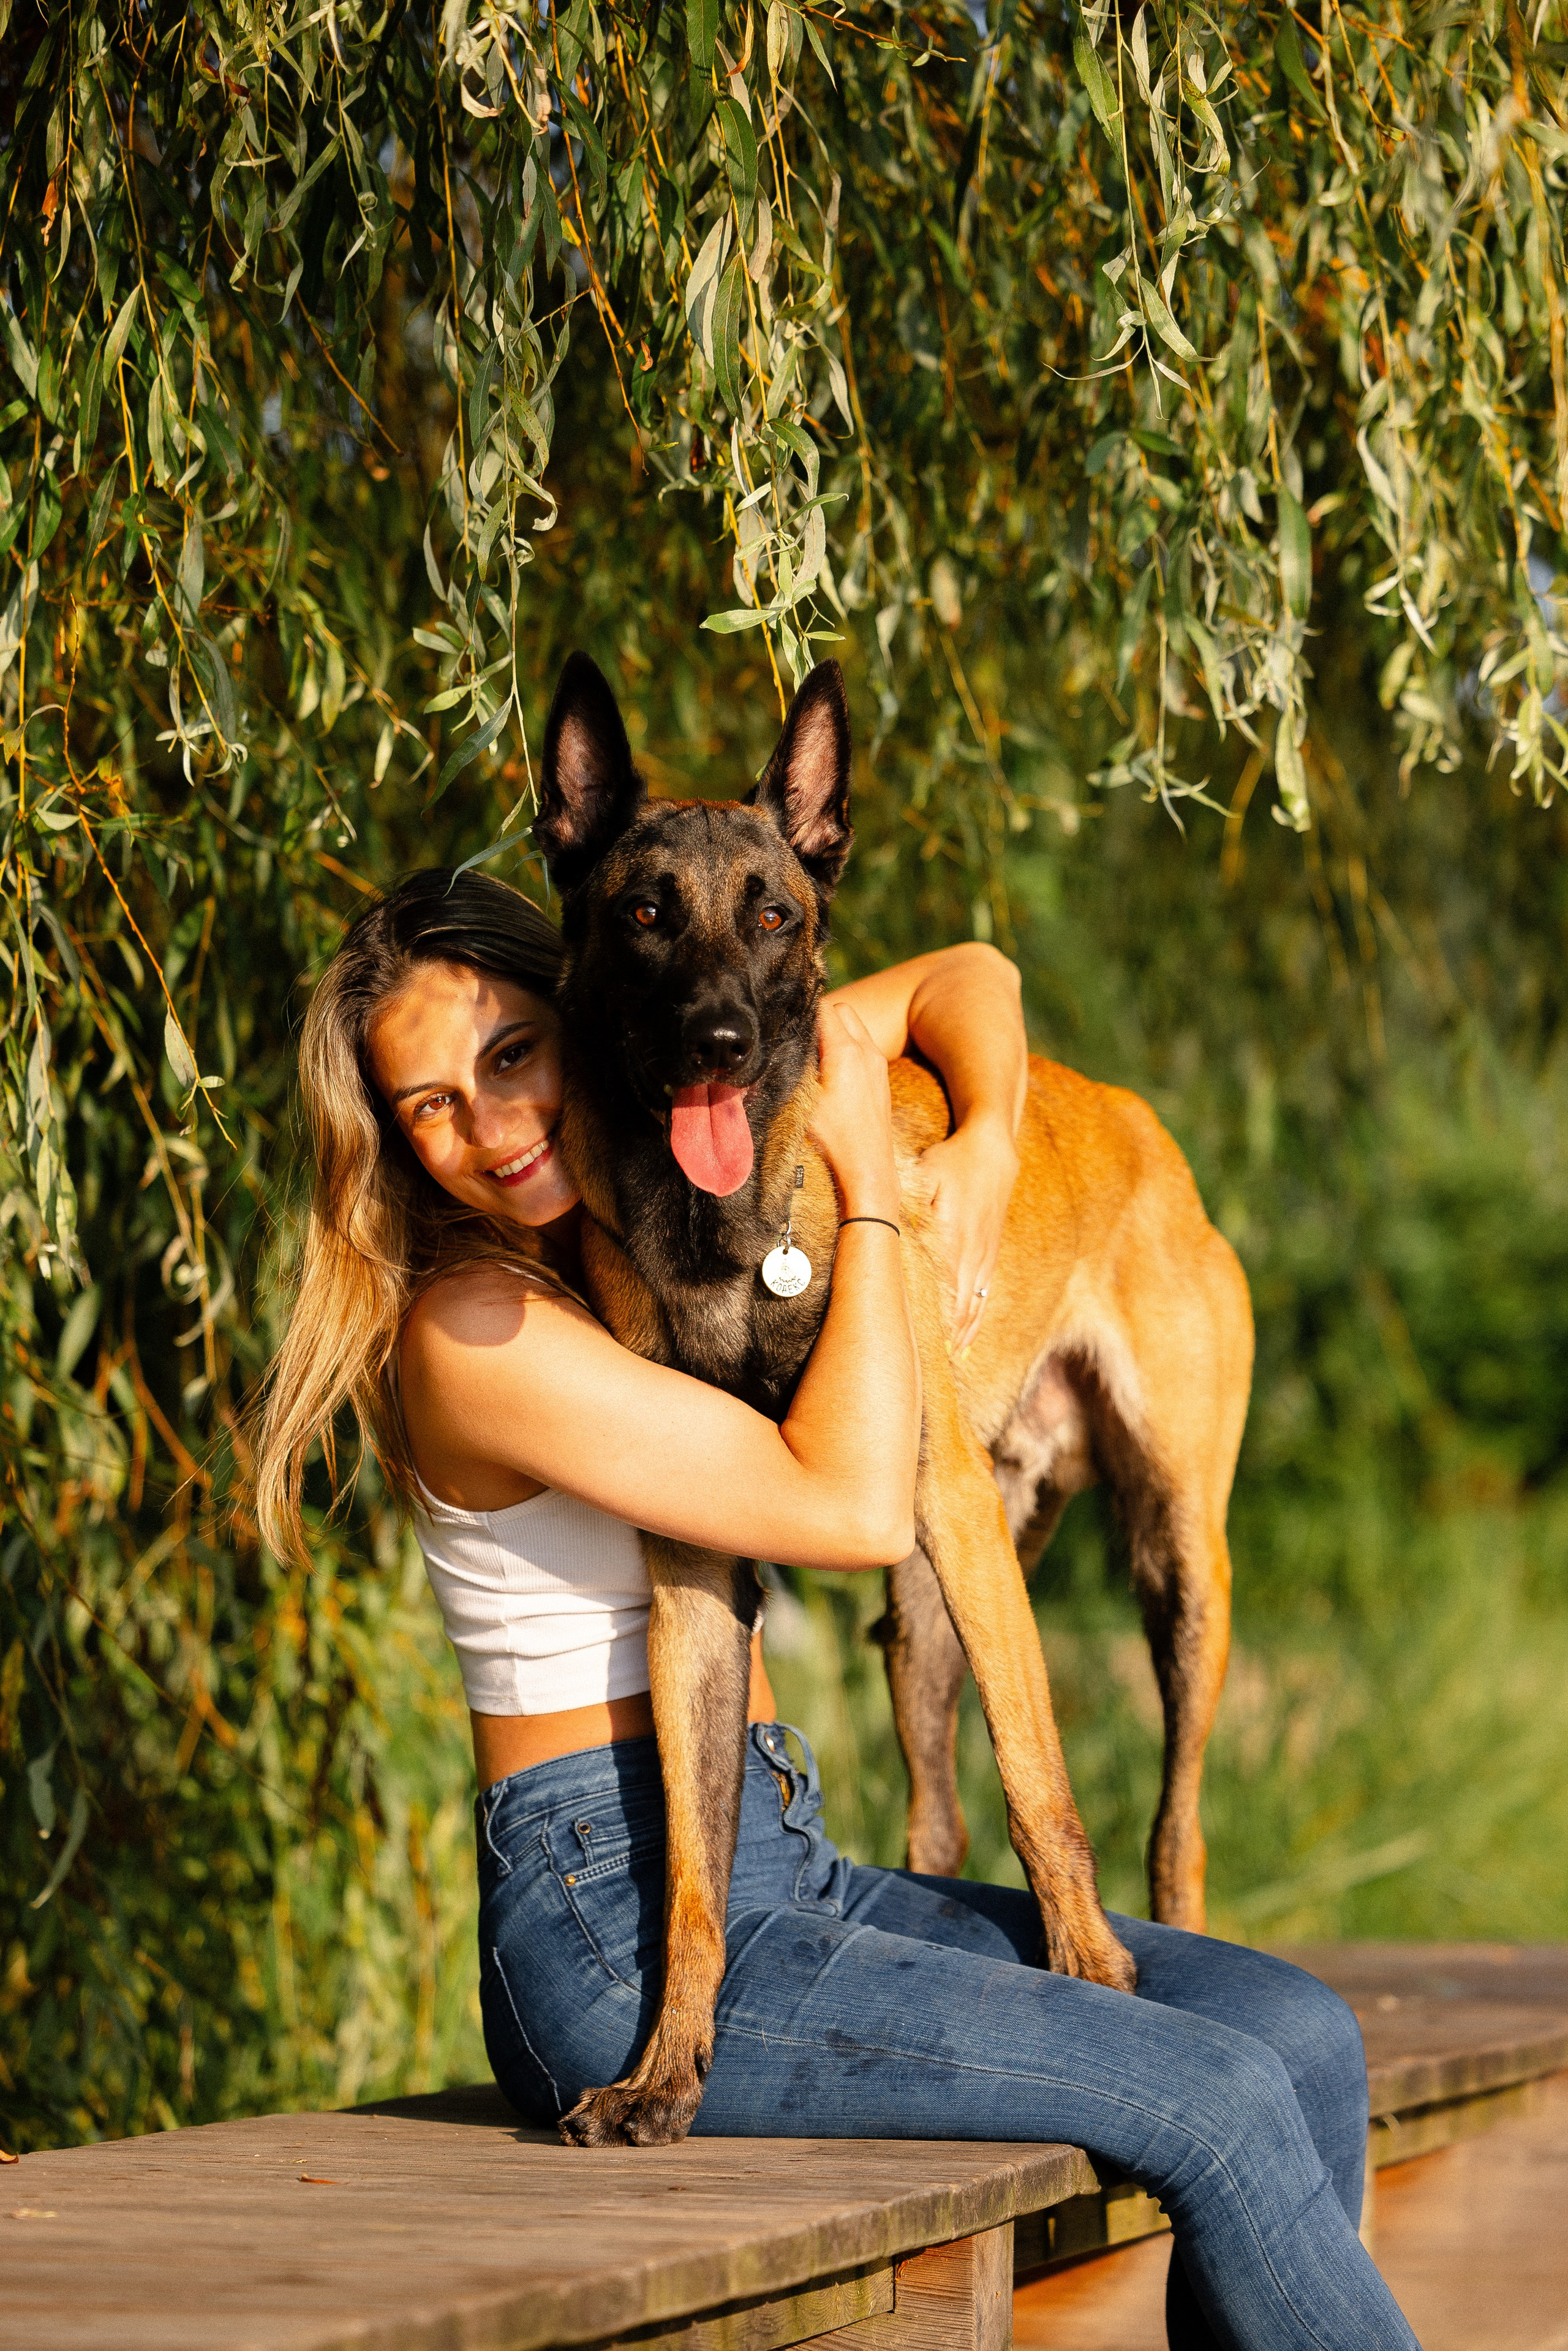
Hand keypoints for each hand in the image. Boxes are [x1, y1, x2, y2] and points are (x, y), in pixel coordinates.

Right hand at [808, 1002, 900, 1219]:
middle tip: (801, 1039)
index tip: (787, 1025)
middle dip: (821, 1018)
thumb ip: (793, 1065)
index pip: (823, 1008)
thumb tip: (779, 1045)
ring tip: (815, 1056)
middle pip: (842, 1011)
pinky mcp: (883, 1077)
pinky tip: (833, 1072)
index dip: (802, 1012)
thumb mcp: (802, 1099)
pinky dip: (849, 1047)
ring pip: (856, 1027)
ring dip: (836, 1032)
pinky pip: (865, 1046)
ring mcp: (879, 1064)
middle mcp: (868, 1051)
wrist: (868, 1167)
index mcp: (846, 1050)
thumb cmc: (833, 1137)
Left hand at [906, 1119, 1019, 1348]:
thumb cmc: (951, 1162)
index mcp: (952, 1238)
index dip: (929, 1322)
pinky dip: (973, 1325)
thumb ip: (912, 1207)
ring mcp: (984, 1259)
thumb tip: (894, 1236)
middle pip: (956, 1309)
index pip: (940, 1291)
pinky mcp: (991, 1258)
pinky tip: (963, 1346)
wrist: (993, 1154)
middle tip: (921, 1370)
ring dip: (957, 1339)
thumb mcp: (926, 1176)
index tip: (914, 1348)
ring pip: (972, 1309)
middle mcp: (971, 1255)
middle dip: (940, 1341)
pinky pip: (983, 1299)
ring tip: (940, 1366)